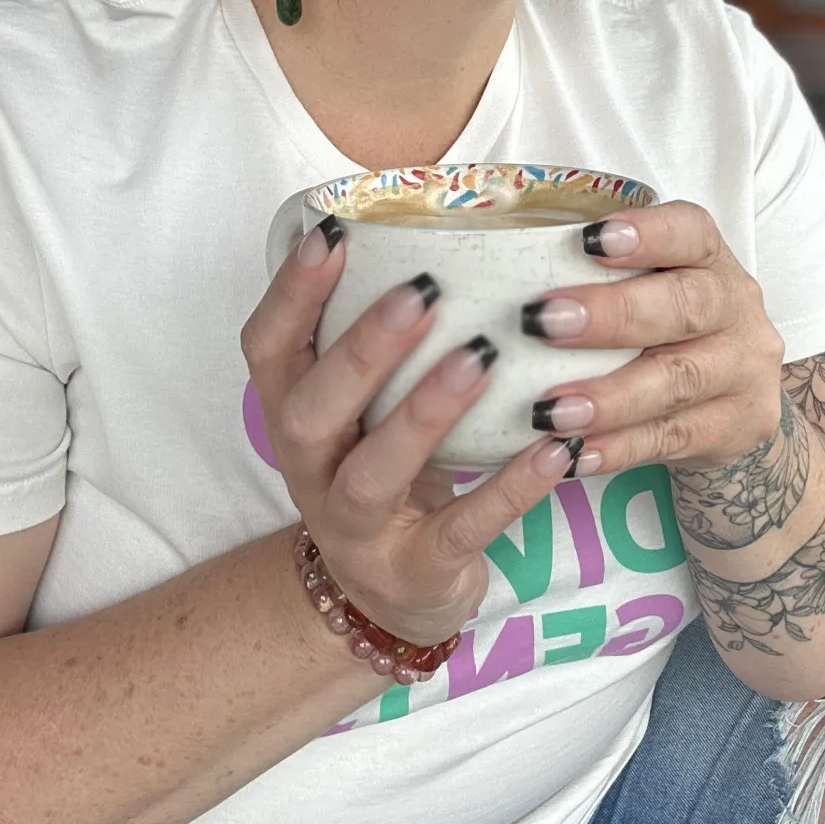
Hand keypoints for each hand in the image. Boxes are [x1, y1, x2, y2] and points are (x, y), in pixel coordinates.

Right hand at [240, 220, 585, 645]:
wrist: (391, 595)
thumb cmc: (386, 463)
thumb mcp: (365, 405)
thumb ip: (384, 337)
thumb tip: (444, 228)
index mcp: (294, 412)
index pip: (268, 348)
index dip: (291, 292)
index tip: (331, 233)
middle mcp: (311, 469)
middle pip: (312, 409)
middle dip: (362, 348)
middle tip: (421, 291)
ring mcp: (357, 527)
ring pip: (375, 472)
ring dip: (424, 411)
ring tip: (482, 356)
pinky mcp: (417, 570)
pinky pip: (461, 529)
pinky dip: (508, 489)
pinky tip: (556, 448)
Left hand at [523, 201, 783, 473]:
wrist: (731, 396)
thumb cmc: (664, 325)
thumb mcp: (648, 285)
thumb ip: (593, 274)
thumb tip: (497, 275)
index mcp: (709, 257)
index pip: (692, 231)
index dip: (647, 234)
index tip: (591, 240)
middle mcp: (735, 306)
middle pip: (684, 306)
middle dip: (611, 315)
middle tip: (543, 322)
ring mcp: (742, 369)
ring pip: (678, 381)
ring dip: (609, 397)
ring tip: (551, 410)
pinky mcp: (738, 425)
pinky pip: (673, 439)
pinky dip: (619, 447)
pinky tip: (576, 452)